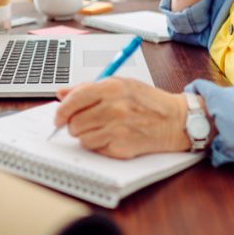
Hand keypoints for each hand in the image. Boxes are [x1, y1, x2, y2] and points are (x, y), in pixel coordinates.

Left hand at [54, 78, 188, 158]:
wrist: (175, 120)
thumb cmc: (148, 102)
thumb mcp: (121, 85)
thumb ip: (88, 88)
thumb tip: (61, 93)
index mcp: (112, 88)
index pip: (74, 100)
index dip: (62, 111)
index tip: (59, 117)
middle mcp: (114, 108)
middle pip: (74, 122)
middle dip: (75, 125)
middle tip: (85, 124)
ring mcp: (117, 129)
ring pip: (82, 138)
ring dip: (87, 136)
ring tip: (102, 129)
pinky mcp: (122, 146)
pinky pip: (96, 149)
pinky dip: (99, 145)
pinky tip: (112, 137)